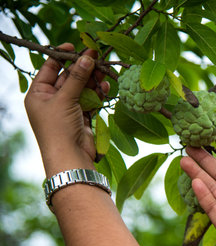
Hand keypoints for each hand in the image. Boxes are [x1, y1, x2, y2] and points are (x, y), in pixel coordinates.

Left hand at [24, 43, 108, 176]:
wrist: (70, 157)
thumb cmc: (58, 128)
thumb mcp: (64, 99)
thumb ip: (77, 77)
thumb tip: (87, 57)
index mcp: (39, 94)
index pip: (50, 68)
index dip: (62, 56)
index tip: (76, 46)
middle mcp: (52, 100)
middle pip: (69, 77)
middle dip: (83, 67)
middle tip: (97, 56)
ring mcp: (68, 108)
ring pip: (82, 88)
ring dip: (93, 79)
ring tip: (105, 69)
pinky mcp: (82, 116)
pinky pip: (91, 100)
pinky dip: (98, 94)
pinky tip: (106, 87)